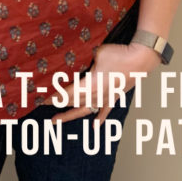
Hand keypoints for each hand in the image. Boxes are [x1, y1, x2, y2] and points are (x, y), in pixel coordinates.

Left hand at [46, 41, 160, 124]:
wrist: (140, 59)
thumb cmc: (119, 55)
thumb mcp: (97, 53)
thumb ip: (86, 59)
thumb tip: (80, 60)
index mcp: (90, 84)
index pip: (67, 94)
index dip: (53, 98)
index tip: (41, 101)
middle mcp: (96, 94)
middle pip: (72, 102)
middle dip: (57, 105)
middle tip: (43, 107)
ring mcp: (105, 98)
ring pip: (84, 109)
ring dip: (69, 114)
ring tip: (56, 120)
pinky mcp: (114, 97)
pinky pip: (105, 111)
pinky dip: (99, 119)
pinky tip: (94, 127)